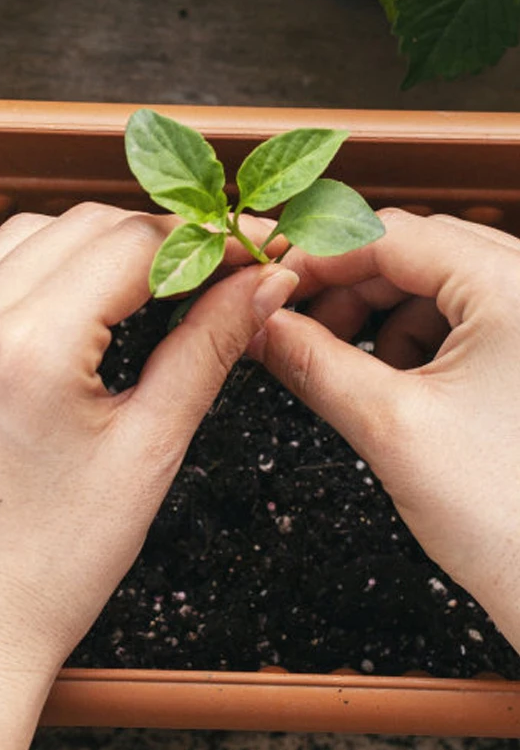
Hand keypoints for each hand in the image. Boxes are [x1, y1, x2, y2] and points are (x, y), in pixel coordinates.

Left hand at [0, 202, 298, 702]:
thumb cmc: (46, 572)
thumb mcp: (148, 455)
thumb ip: (208, 349)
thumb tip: (259, 284)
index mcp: (23, 350)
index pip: (131, 243)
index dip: (204, 240)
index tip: (245, 250)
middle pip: (73, 227)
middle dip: (147, 240)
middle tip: (204, 273)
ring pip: (13, 245)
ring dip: (79, 253)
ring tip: (136, 297)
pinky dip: (20, 288)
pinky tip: (61, 327)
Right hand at [251, 209, 519, 644]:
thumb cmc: (509, 515)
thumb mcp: (387, 426)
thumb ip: (310, 361)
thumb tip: (255, 325)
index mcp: (515, 288)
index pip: (389, 234)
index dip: (313, 256)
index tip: (263, 287)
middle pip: (416, 249)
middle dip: (344, 284)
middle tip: (287, 323)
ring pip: (441, 282)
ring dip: (379, 311)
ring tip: (338, 360)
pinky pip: (471, 316)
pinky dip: (417, 336)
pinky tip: (388, 378)